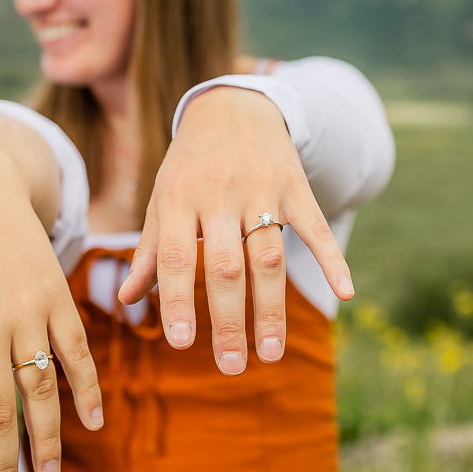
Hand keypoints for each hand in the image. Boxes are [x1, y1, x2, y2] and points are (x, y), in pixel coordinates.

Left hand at [117, 86, 353, 373]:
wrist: (232, 105)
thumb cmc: (190, 164)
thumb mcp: (163, 198)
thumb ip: (151, 251)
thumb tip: (127, 301)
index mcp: (179, 198)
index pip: (178, 257)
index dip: (179, 300)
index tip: (182, 344)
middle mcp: (219, 194)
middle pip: (227, 266)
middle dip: (230, 320)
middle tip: (233, 366)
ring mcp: (261, 189)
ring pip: (268, 256)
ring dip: (271, 308)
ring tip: (270, 352)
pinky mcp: (295, 185)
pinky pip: (315, 226)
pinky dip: (332, 259)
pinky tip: (345, 293)